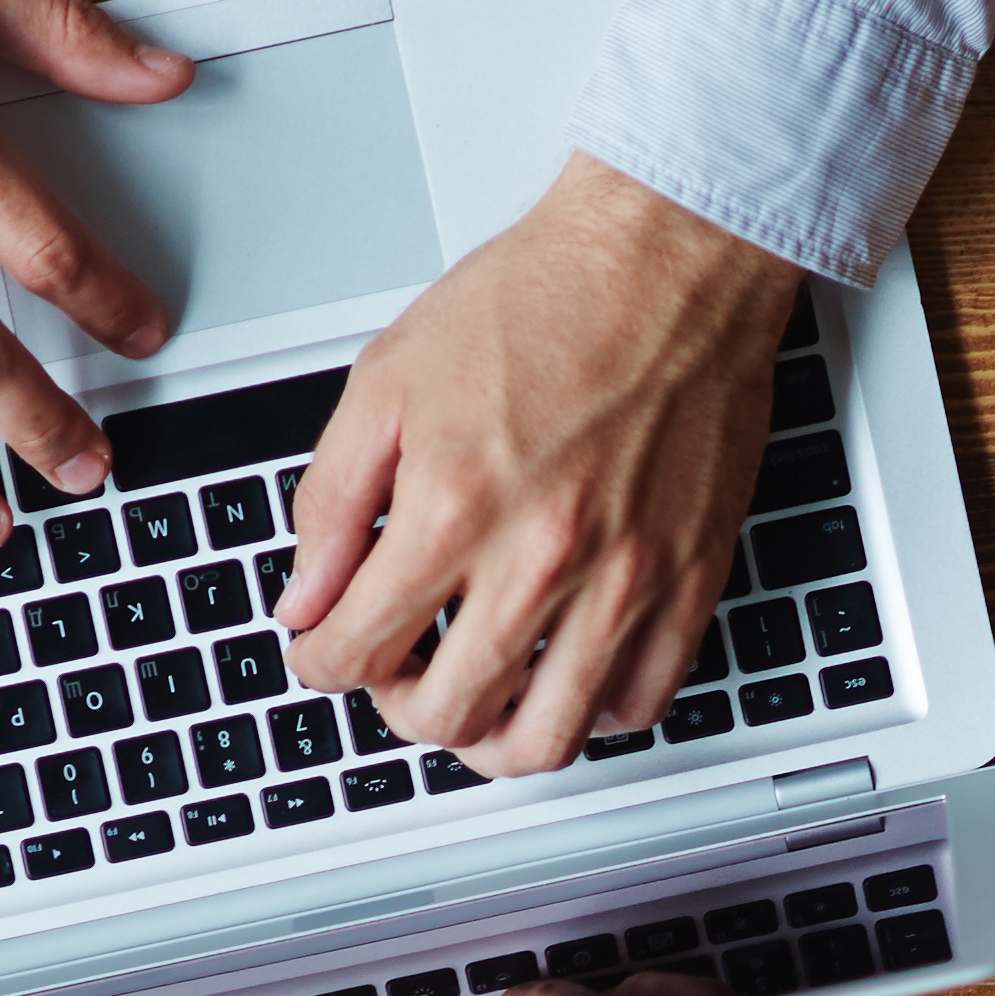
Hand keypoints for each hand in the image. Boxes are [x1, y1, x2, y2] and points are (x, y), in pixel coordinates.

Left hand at [276, 158, 805, 777]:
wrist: (667, 255)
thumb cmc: (542, 298)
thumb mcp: (389, 378)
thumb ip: (330, 498)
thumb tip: (304, 596)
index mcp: (452, 507)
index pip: (355, 651)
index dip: (318, 664)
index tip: (322, 652)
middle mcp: (540, 559)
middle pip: (445, 715)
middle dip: (398, 707)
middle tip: (395, 671)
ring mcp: (623, 580)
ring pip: (544, 739)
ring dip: (489, 740)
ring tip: (475, 702)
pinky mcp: (690, 579)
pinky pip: (638, 702)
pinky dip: (589, 714)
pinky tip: (562, 678)